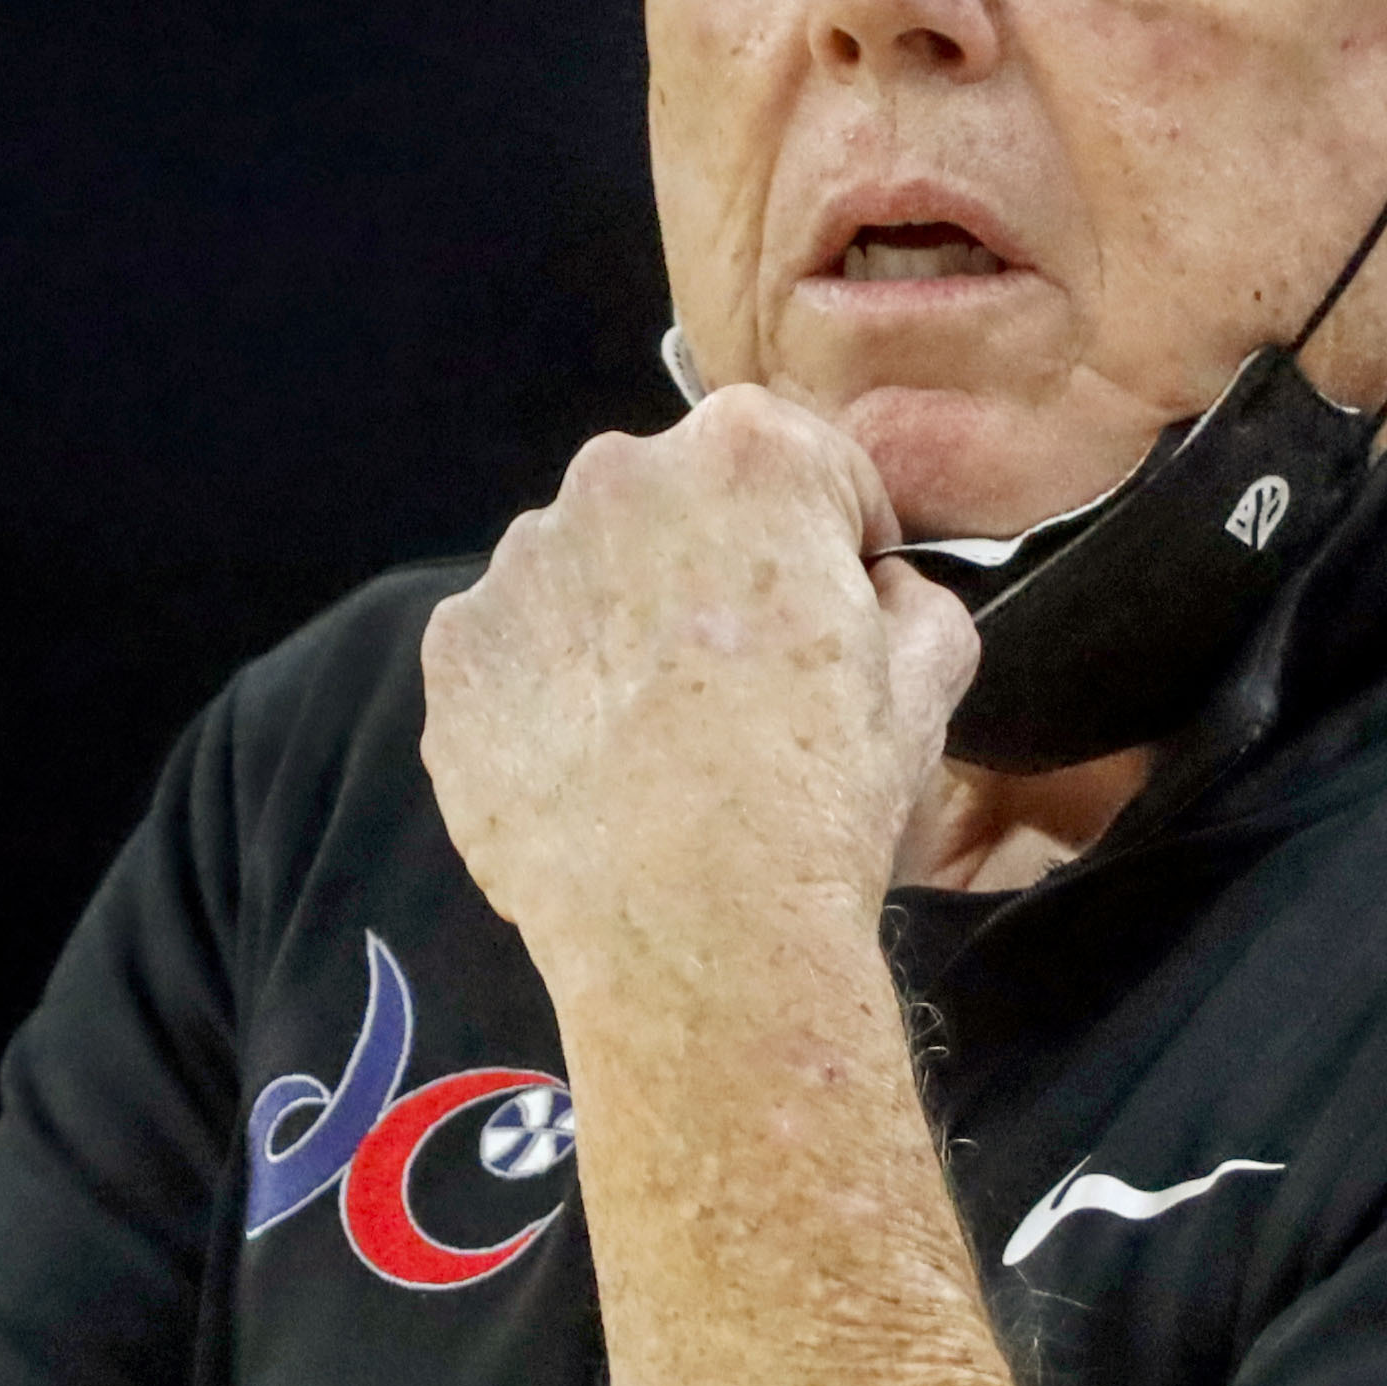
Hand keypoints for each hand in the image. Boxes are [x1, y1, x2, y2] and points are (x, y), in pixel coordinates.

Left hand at [418, 388, 977, 970]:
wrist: (697, 931)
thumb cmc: (822, 797)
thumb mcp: (931, 678)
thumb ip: (914, 595)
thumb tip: (875, 589)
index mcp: (749, 454)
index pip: (811, 466)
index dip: (839, 542)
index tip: (844, 611)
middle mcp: (616, 476)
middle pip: (685, 504)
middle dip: (718, 569)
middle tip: (748, 682)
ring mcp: (519, 561)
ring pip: (589, 570)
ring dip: (625, 623)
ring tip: (661, 735)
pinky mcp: (455, 651)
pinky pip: (516, 646)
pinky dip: (551, 688)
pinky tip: (595, 764)